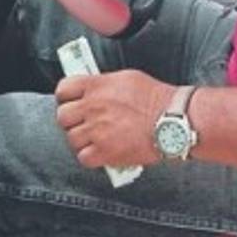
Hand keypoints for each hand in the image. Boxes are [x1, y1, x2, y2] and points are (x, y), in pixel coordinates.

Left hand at [54, 69, 175, 168]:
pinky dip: (91, 156)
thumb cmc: (156, 98)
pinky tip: (102, 150)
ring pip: (72, 138)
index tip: (72, 102)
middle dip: (72, 120)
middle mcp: (93, 107)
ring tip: (96, 138)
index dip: (66, 97)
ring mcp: (97, 130)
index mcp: (97, 86)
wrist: (173, 120)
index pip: (63, 90)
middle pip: (63, 117)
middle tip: (84, 122)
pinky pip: (83, 157)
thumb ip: (104, 84)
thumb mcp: (127, 78)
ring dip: (82, 140)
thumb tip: (92, 90)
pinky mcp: (105, 152)